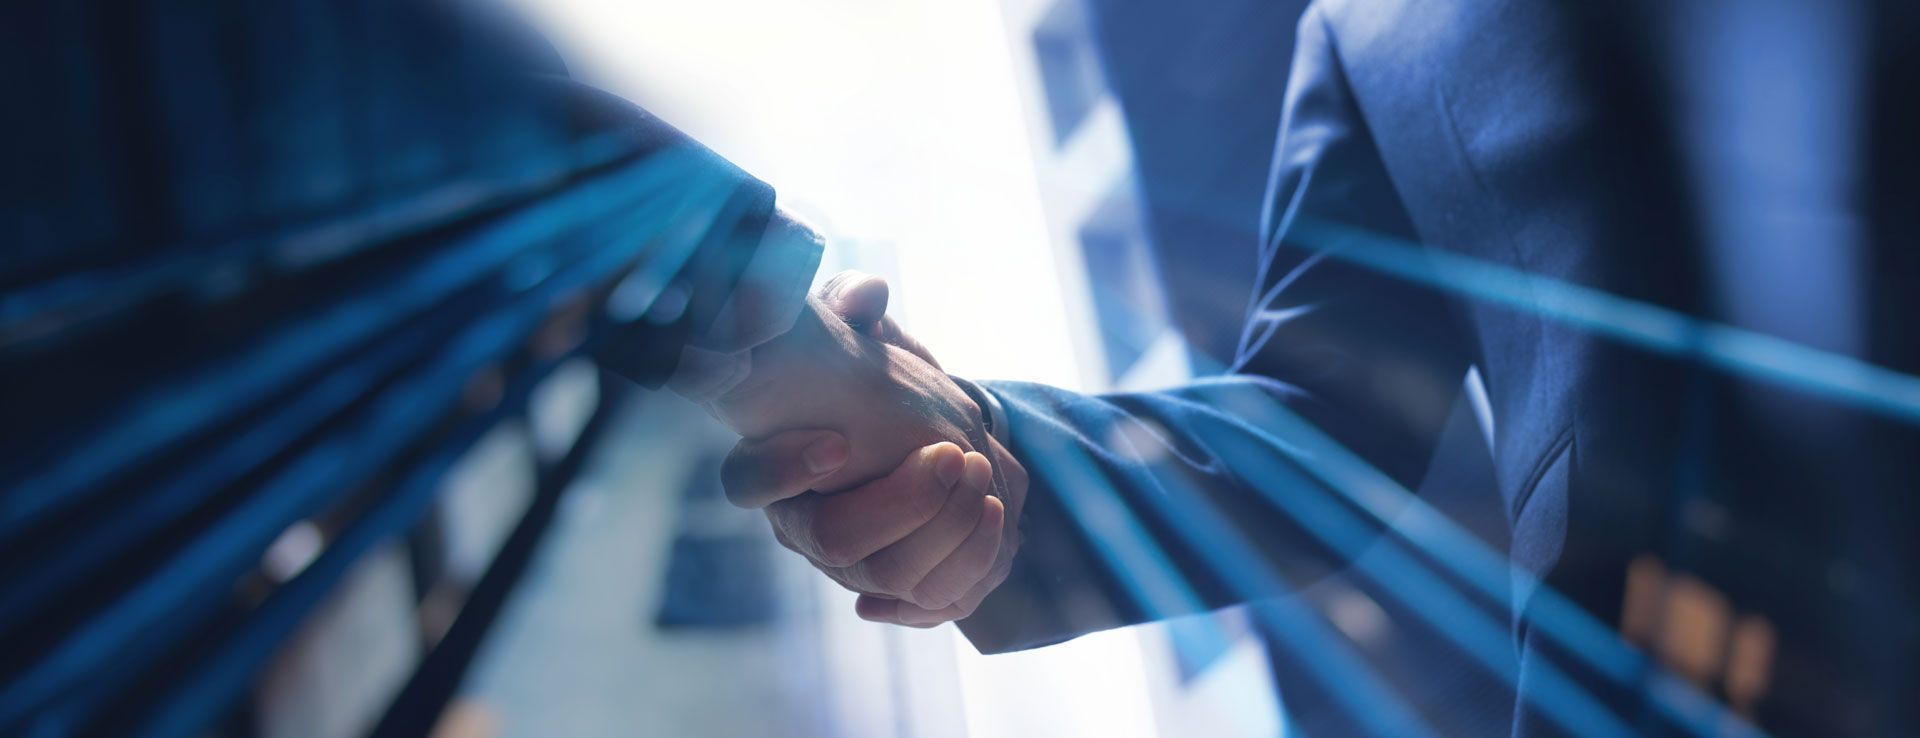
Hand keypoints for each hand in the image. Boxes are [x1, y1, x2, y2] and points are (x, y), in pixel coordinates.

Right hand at [719, 272, 1026, 624]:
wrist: (918, 431)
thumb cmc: (868, 377)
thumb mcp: (850, 329)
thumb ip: (848, 303)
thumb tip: (865, 294)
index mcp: (770, 466)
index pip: (745, 484)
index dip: (784, 469)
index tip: (838, 441)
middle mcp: (803, 525)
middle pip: (834, 544)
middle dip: (904, 501)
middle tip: (954, 451)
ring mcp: (851, 565)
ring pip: (890, 578)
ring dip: (949, 529)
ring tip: (982, 474)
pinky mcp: (903, 584)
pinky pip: (932, 600)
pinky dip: (969, 565)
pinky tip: (993, 514)